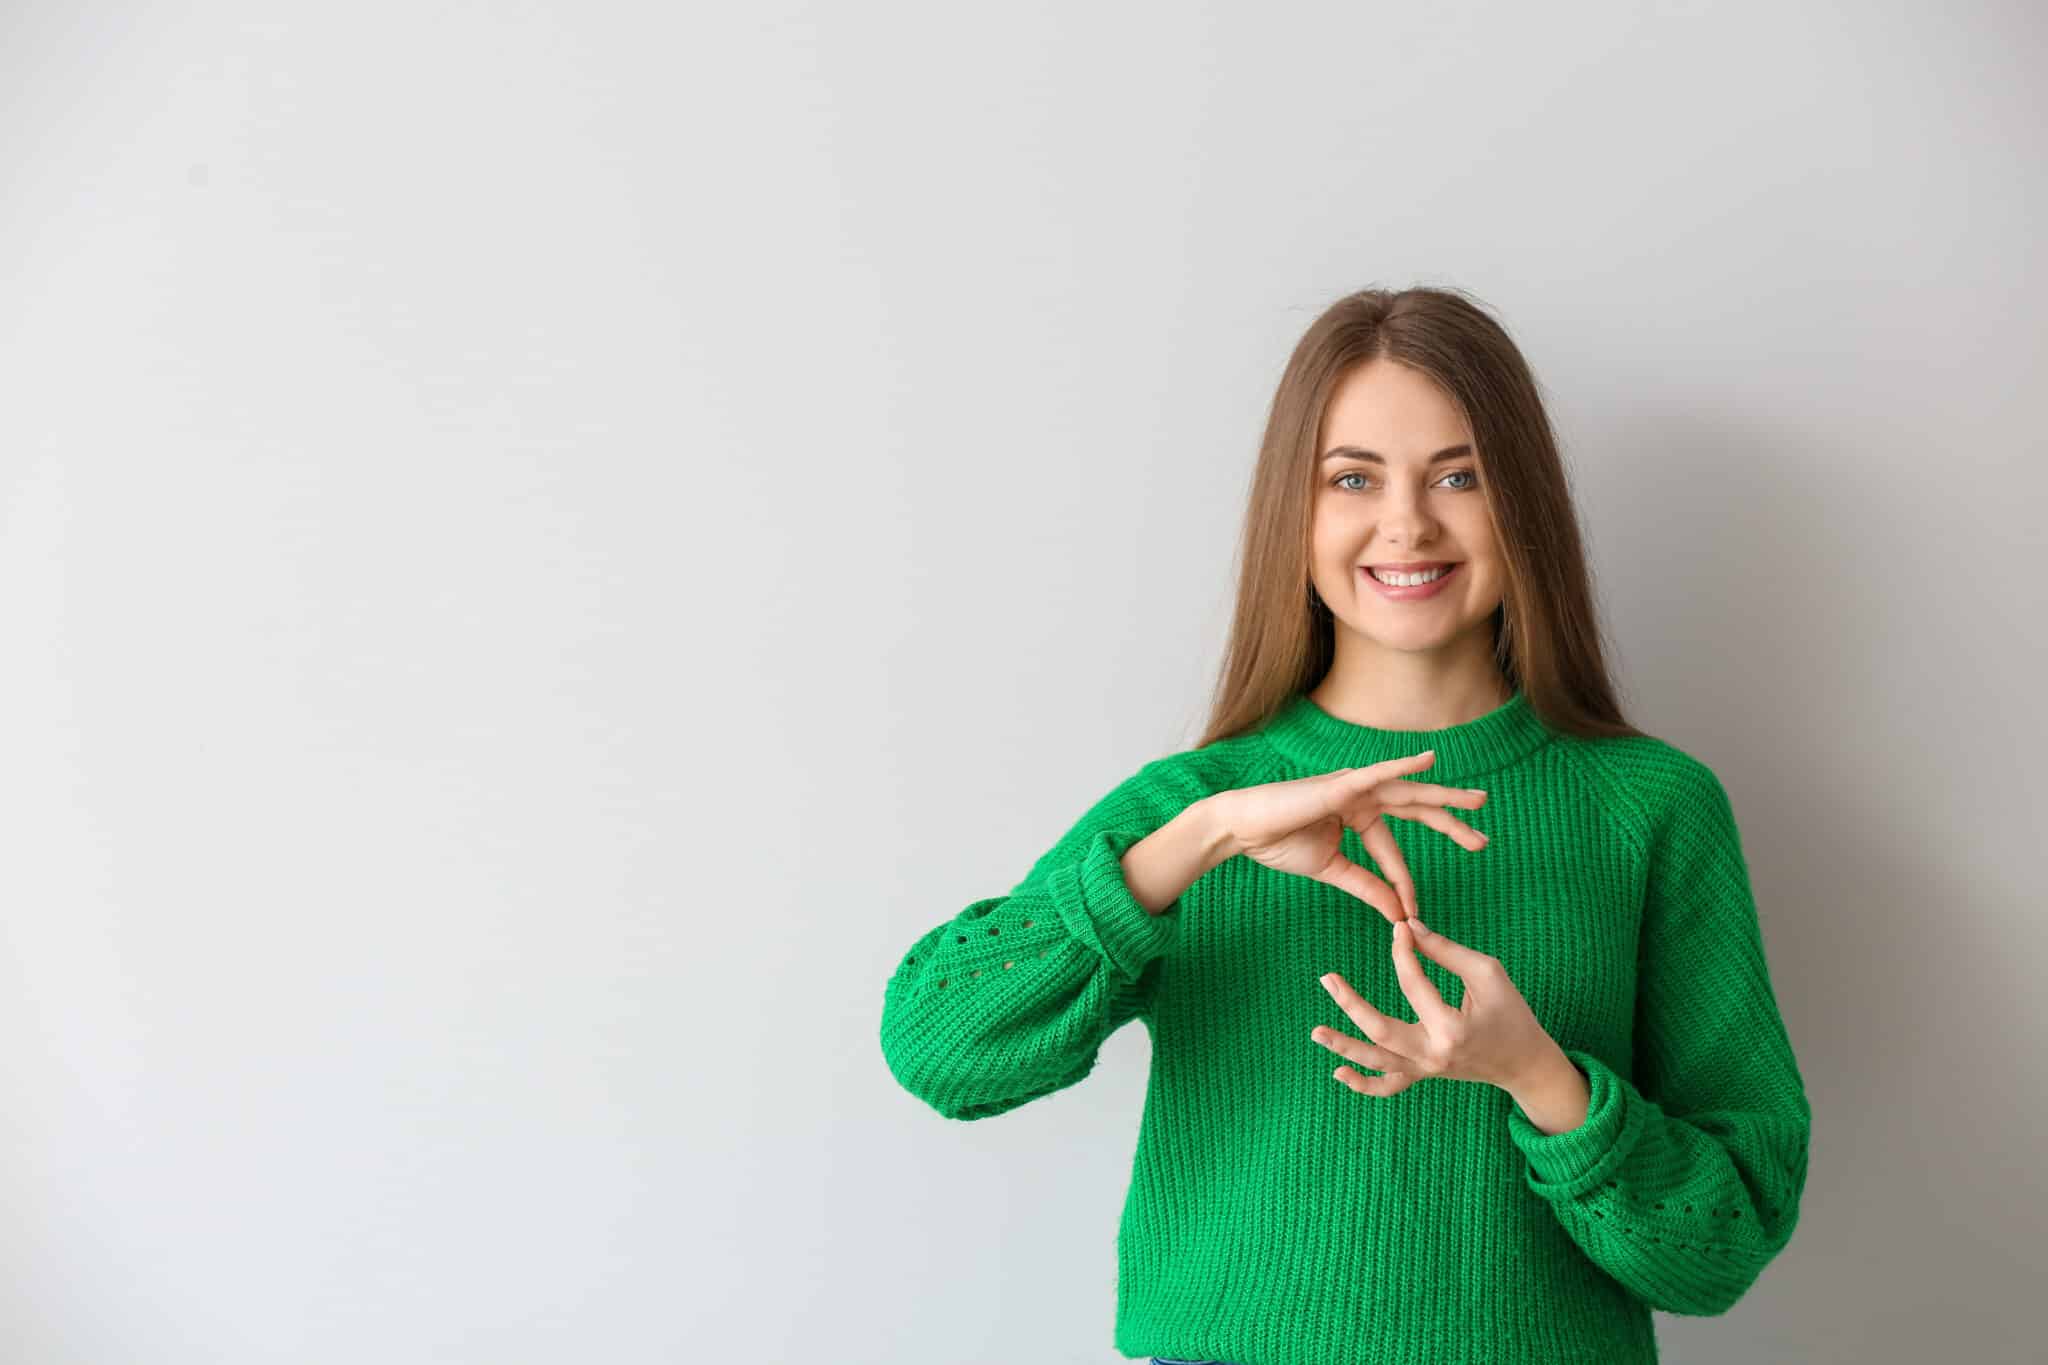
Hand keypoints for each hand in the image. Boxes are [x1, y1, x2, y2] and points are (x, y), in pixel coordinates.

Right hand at [1210, 752, 1489, 925]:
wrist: (1242, 831)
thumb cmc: (1279, 843)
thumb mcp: (1333, 870)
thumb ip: (1367, 885)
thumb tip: (1398, 912)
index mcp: (1359, 816)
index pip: (1394, 850)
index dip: (1404, 882)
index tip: (1412, 913)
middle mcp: (1362, 797)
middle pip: (1416, 810)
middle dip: (1451, 823)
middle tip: (1483, 841)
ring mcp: (1353, 787)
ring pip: (1408, 791)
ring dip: (1444, 797)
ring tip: (1478, 802)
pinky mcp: (1340, 783)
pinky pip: (1377, 774)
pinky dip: (1403, 766)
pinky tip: (1429, 761)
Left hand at [1311, 918, 1559, 1095]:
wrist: (1526, 1064)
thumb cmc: (1512, 1013)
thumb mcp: (1488, 974)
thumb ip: (1446, 951)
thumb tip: (1408, 928)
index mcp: (1452, 1028)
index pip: (1413, 984)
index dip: (1402, 952)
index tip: (1399, 929)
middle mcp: (1433, 1055)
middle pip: (1380, 1030)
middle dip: (1350, 1003)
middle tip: (1327, 978)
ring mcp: (1425, 1070)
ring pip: (1376, 1062)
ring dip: (1343, 1047)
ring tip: (1315, 1032)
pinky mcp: (1423, 1076)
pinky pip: (1388, 1087)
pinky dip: (1363, 1085)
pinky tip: (1337, 1073)